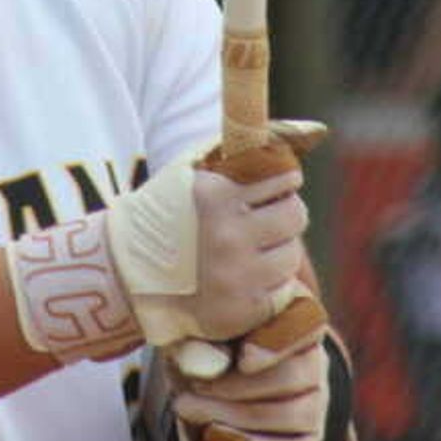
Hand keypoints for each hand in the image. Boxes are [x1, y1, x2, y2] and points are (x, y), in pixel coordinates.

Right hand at [112, 121, 320, 349]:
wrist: (126, 275)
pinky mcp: (242, 311)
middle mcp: (227, 236)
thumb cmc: (166, 214)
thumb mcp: (192, 171)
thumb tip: (314, 130)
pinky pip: (282, 291)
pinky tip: (243, 278)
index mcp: (214, 195)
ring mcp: (235, 277)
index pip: (283, 176)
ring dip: (276, 249)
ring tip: (247, 250)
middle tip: (261, 219)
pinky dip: (269, 284)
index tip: (272, 184)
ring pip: (292, 254)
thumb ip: (241, 149)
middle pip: (295, 214)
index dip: (281, 178)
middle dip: (283, 213)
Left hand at [170, 331, 329, 440]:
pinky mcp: (308, 438)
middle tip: (194, 388)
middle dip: (241, 387)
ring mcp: (315, 400)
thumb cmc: (201, 346)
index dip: (277, 343)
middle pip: (298, 375)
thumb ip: (202, 340)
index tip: (242, 359)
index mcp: (294, 316)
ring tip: (191, 410)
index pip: (306, 324)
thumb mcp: (197, 332)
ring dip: (240, 417)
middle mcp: (314, 358)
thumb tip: (204, 361)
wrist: (201, 385)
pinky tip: (221, 440)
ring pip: (299, 414)